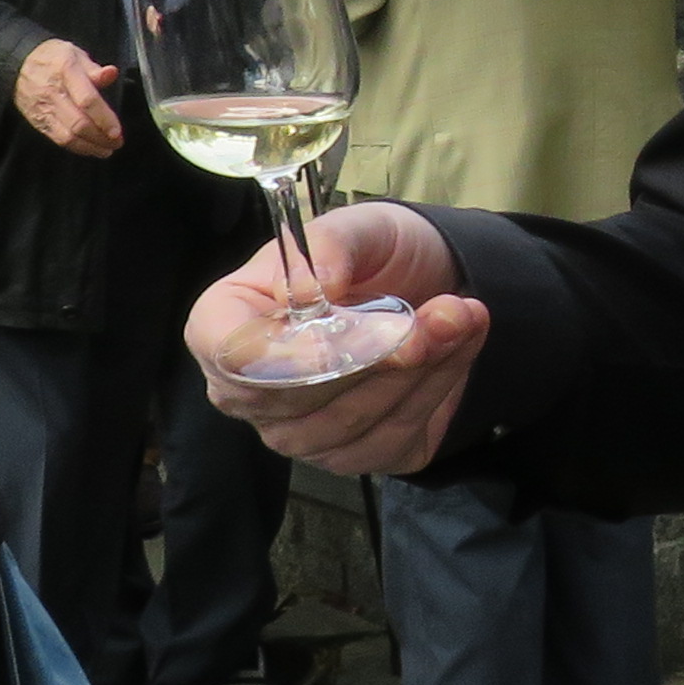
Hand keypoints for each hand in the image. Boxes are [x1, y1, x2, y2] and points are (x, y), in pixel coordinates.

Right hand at [12, 37, 124, 159]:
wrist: (16, 65)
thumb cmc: (52, 58)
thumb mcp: (74, 53)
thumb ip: (94, 68)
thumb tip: (112, 73)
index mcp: (66, 71)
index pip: (87, 100)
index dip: (104, 118)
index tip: (116, 131)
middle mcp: (54, 92)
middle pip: (79, 123)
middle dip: (101, 137)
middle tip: (117, 142)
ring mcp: (44, 109)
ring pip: (69, 136)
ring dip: (91, 147)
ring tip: (107, 149)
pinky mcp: (38, 122)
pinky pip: (59, 140)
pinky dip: (77, 148)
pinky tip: (90, 148)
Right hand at [189, 206, 484, 471]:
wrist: (417, 281)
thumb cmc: (364, 255)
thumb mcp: (353, 228)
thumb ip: (330, 249)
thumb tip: (315, 289)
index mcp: (222, 326)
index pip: (235, 358)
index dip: (290, 354)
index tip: (349, 328)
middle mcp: (249, 395)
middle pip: (305, 397)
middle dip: (382, 353)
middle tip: (445, 310)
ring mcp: (301, 435)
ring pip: (358, 422)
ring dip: (424, 366)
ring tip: (461, 314)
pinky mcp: (358, 456)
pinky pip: (397, 436)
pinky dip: (439, 386)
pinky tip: (458, 343)